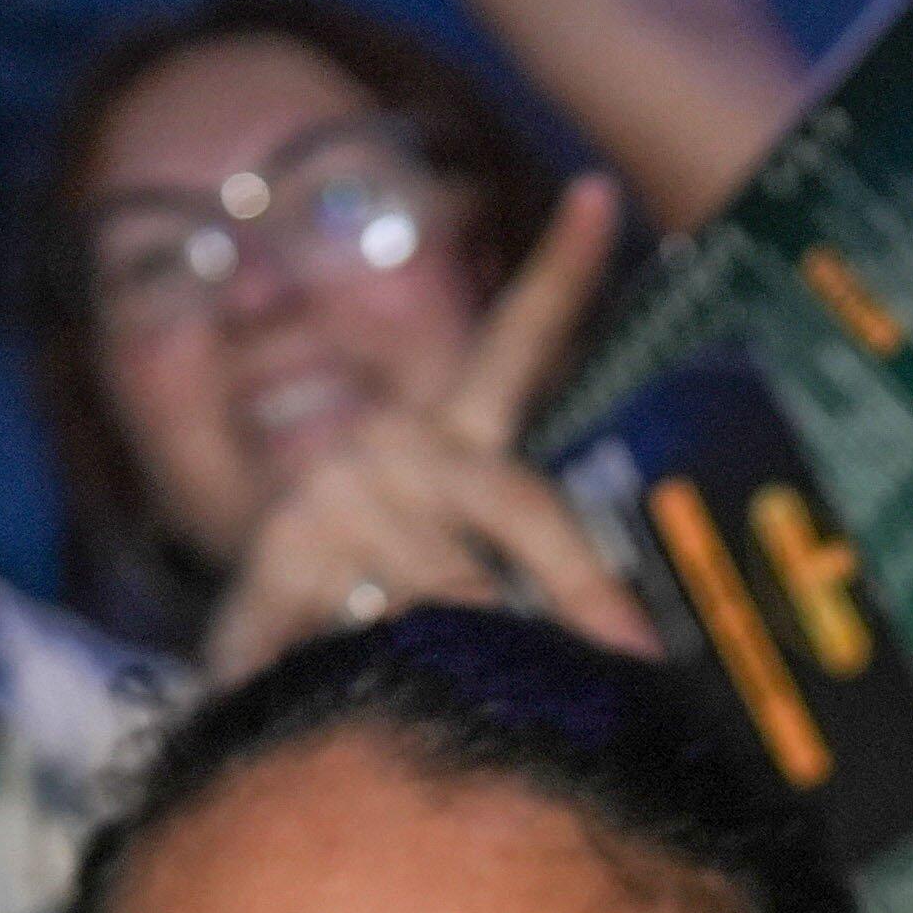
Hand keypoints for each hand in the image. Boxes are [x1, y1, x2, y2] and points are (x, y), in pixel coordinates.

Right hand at [195, 179, 665, 683]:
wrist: (265, 639)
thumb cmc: (395, 598)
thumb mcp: (467, 564)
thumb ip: (546, 572)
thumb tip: (647, 634)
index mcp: (449, 436)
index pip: (512, 346)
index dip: (559, 273)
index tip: (598, 194)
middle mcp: (392, 450)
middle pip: (511, 500)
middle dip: (578, 589)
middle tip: (628, 653)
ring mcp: (332, 503)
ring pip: (445, 591)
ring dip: (482, 660)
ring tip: (516, 718)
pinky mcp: (274, 567)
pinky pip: (353, 641)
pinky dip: (374, 685)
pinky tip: (360, 704)